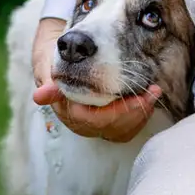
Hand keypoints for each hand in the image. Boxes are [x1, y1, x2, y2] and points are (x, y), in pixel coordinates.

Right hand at [30, 16, 161, 142]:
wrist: (63, 63)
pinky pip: (127, 129)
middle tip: (153, 91)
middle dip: (135, 111)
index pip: (95, 121)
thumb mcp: (50, 68)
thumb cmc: (58, 63)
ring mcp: (97, 125)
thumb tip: (39, 98)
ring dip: (141, 113)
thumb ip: (49, 82)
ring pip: (122, 130)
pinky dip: (140, 115)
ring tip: (154, 92)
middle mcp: (84, 123)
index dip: (118, 112)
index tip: (138, 99)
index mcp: (70, 112)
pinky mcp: (110, 122)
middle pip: (113, 127)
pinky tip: (150, 99)